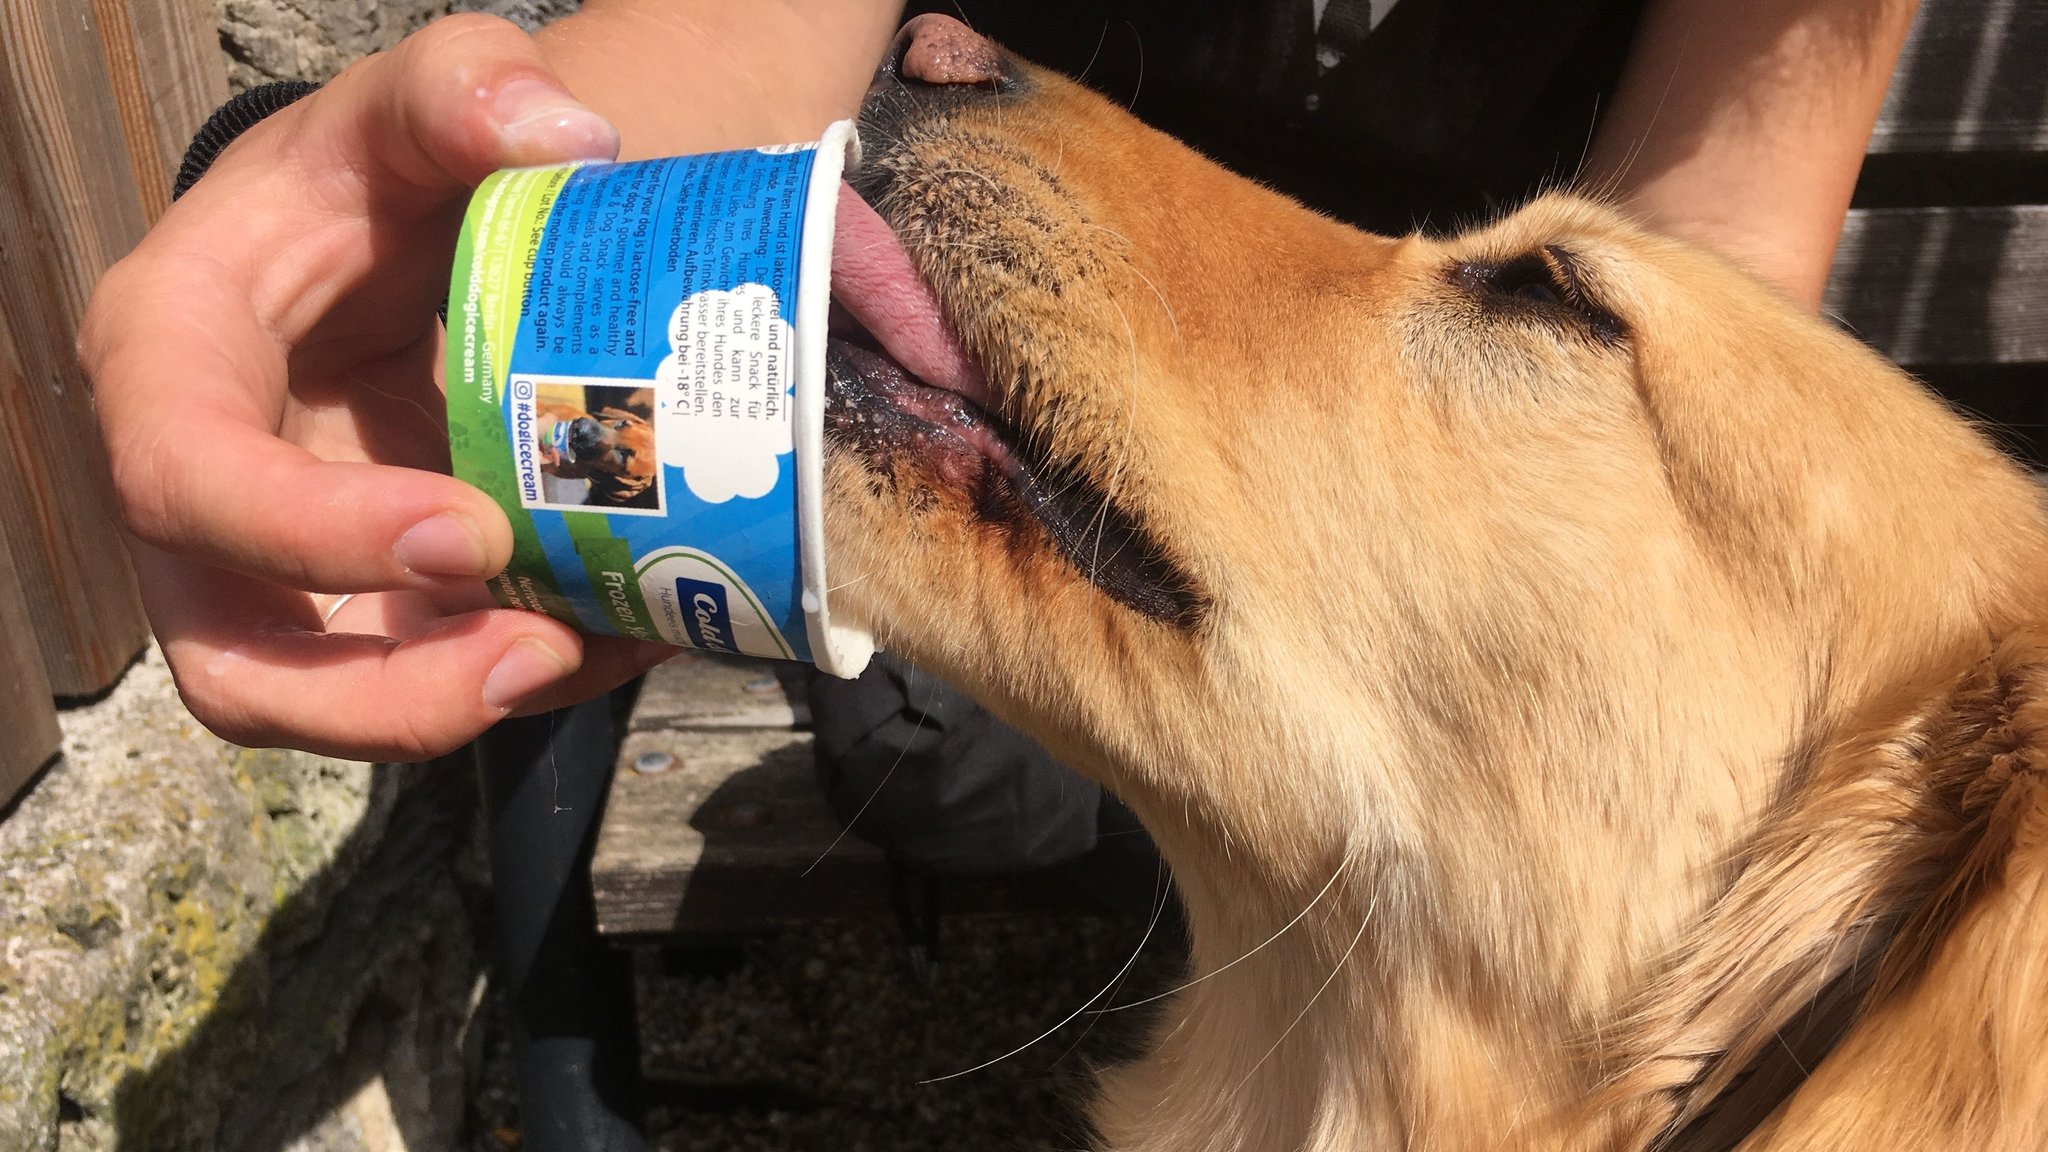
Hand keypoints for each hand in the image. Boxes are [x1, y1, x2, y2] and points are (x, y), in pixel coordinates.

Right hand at [83, 14, 672, 761]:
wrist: (418, 237)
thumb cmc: (385, 173)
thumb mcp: (413, 104)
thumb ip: (464, 88)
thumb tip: (567, 136)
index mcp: (170, 358)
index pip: (185, 478)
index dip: (309, 532)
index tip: (470, 531)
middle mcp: (203, 493)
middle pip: (234, 662)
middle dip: (381, 693)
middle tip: (535, 649)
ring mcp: (285, 569)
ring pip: (330, 709)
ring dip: (463, 707)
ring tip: (597, 649)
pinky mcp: (370, 608)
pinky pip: (429, 681)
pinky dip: (530, 675)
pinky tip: (632, 627)